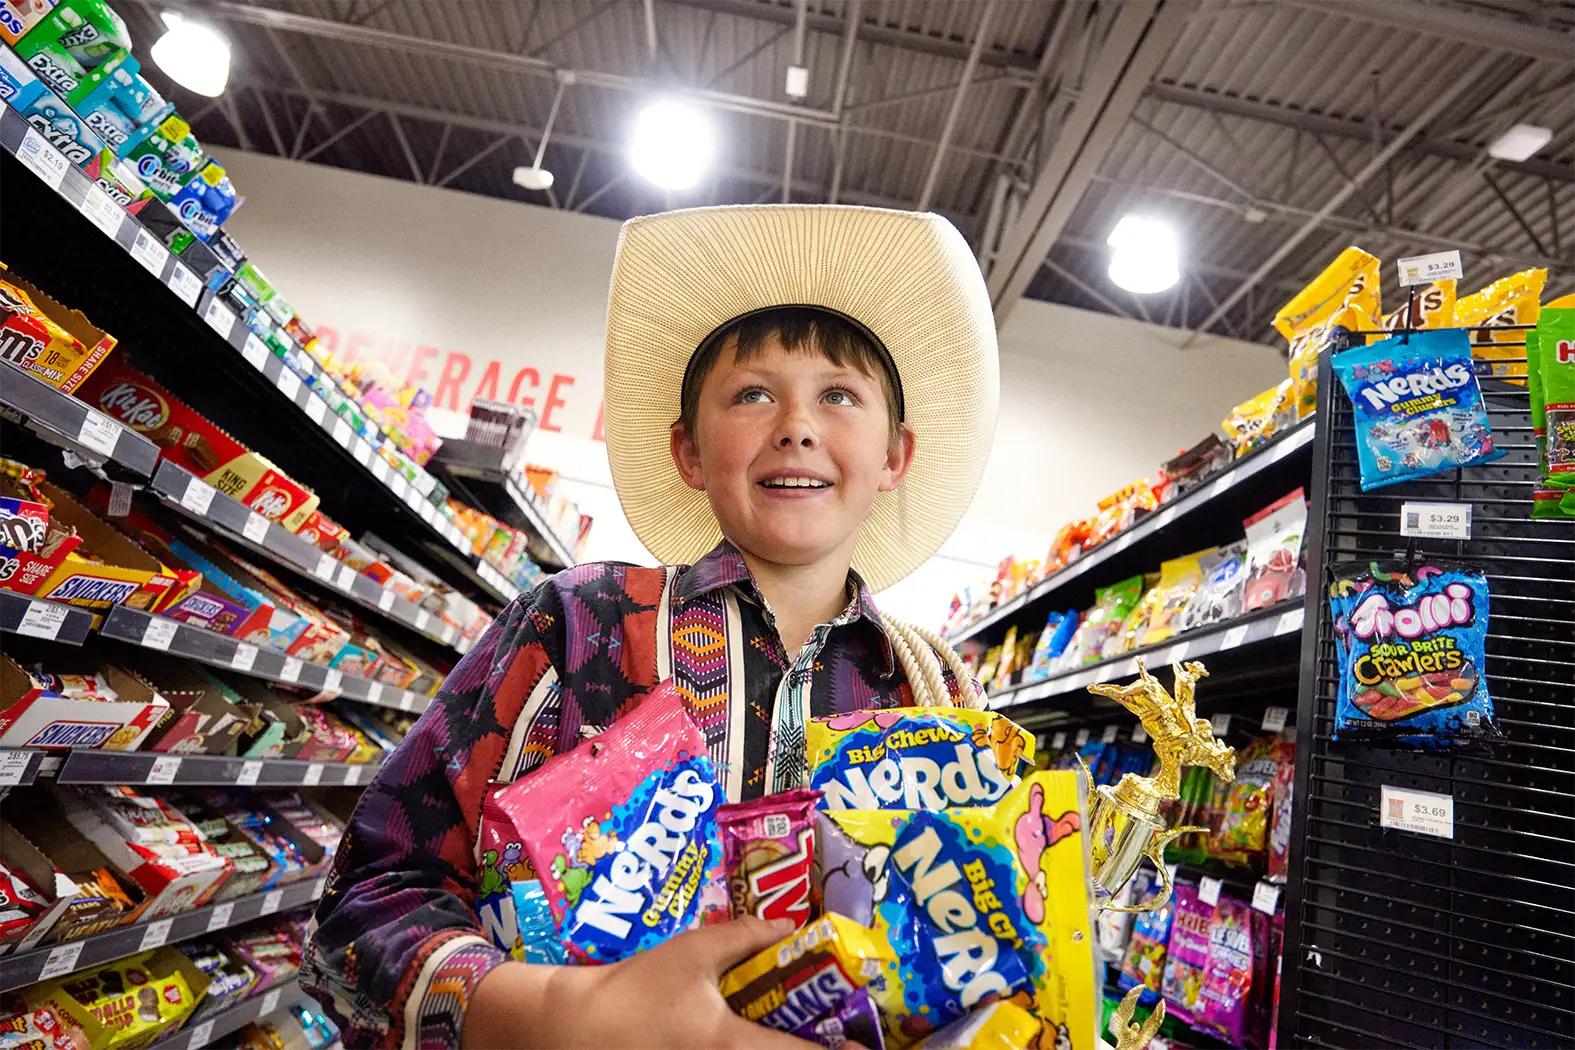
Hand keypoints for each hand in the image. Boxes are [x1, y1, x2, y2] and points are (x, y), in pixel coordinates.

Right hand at [464, 917, 823, 1049]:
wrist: (569, 1031)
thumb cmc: (633, 992)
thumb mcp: (692, 954)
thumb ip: (745, 937)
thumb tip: (790, 926)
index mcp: (735, 1048)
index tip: (866, 1040)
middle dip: (814, 1046)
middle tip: (838, 1030)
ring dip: (784, 1046)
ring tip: (800, 1028)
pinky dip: (756, 1049)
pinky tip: (758, 1033)